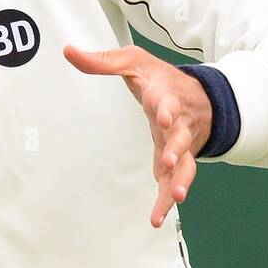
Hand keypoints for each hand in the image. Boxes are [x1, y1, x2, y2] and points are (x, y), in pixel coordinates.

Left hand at [63, 43, 212, 227]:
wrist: (200, 94)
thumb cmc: (160, 78)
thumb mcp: (133, 61)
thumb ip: (101, 61)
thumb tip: (68, 51)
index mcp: (166, 95)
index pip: (167, 100)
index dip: (167, 108)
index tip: (165, 116)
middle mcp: (179, 122)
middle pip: (182, 136)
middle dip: (177, 147)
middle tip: (168, 159)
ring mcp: (182, 144)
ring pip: (186, 163)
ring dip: (181, 179)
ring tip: (177, 196)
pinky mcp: (179, 161)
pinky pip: (177, 181)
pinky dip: (168, 200)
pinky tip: (158, 217)